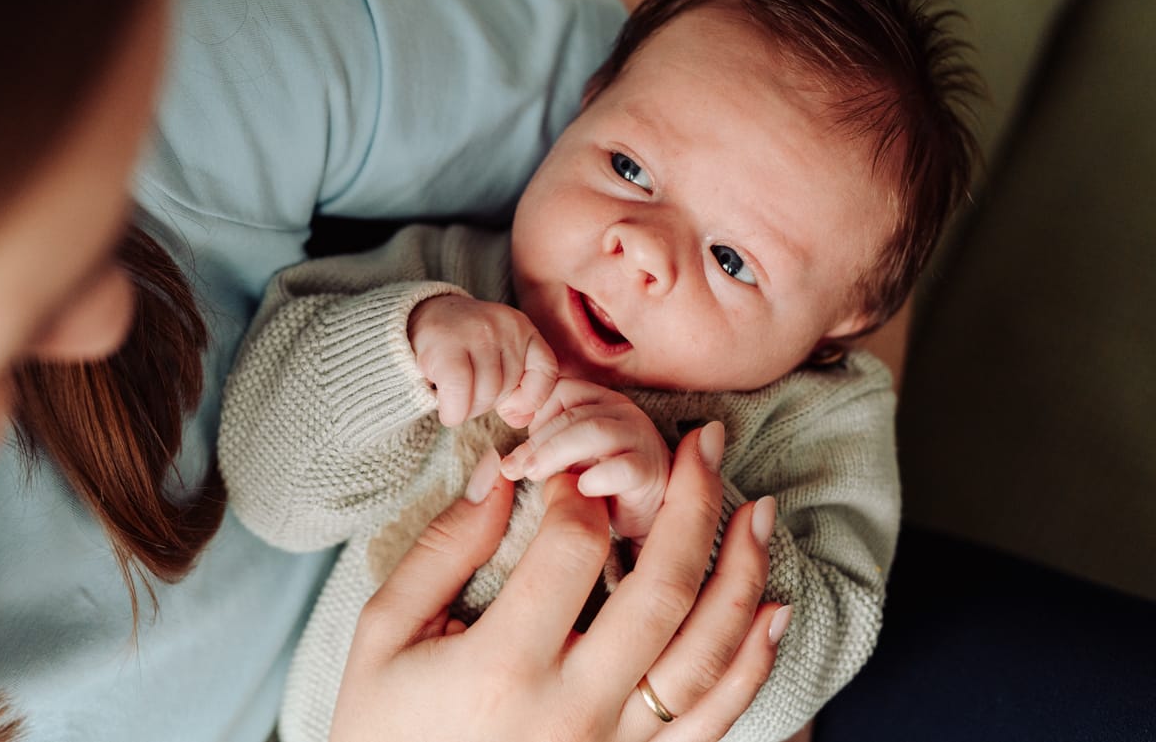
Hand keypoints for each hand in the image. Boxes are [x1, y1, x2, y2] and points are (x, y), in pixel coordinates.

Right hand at [330, 424, 785, 741]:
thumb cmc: (382, 731)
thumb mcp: (384, 635)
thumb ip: (442, 550)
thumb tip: (503, 472)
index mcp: (502, 667)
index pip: (573, 548)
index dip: (581, 489)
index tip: (574, 469)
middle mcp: (573, 710)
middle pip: (662, 590)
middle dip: (694, 503)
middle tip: (706, 443)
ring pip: (706, 654)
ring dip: (743, 574)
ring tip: (760, 509)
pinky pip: (713, 719)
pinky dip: (752, 664)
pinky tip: (773, 612)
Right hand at [408, 294, 557, 426]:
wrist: (422, 318)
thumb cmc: (466, 348)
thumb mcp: (500, 359)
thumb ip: (518, 388)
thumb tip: (520, 420)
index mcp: (523, 328)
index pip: (546, 370)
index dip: (531, 398)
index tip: (510, 406)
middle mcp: (503, 325)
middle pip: (509, 386)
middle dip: (489, 403)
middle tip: (470, 395)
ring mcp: (476, 332)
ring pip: (486, 393)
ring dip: (469, 409)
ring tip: (457, 398)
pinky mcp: (446, 345)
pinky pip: (459, 393)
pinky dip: (454, 411)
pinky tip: (448, 410)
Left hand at [499, 378, 669, 540]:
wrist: (649, 512)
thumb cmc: (604, 482)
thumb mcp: (571, 458)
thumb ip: (546, 448)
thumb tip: (506, 462)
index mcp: (601, 401)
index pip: (560, 390)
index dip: (534, 414)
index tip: (518, 447)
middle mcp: (623, 412)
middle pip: (572, 412)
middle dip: (537, 441)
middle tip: (514, 468)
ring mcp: (641, 438)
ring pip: (593, 431)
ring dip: (555, 453)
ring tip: (534, 475)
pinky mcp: (651, 471)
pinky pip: (622, 468)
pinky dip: (597, 477)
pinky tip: (581, 490)